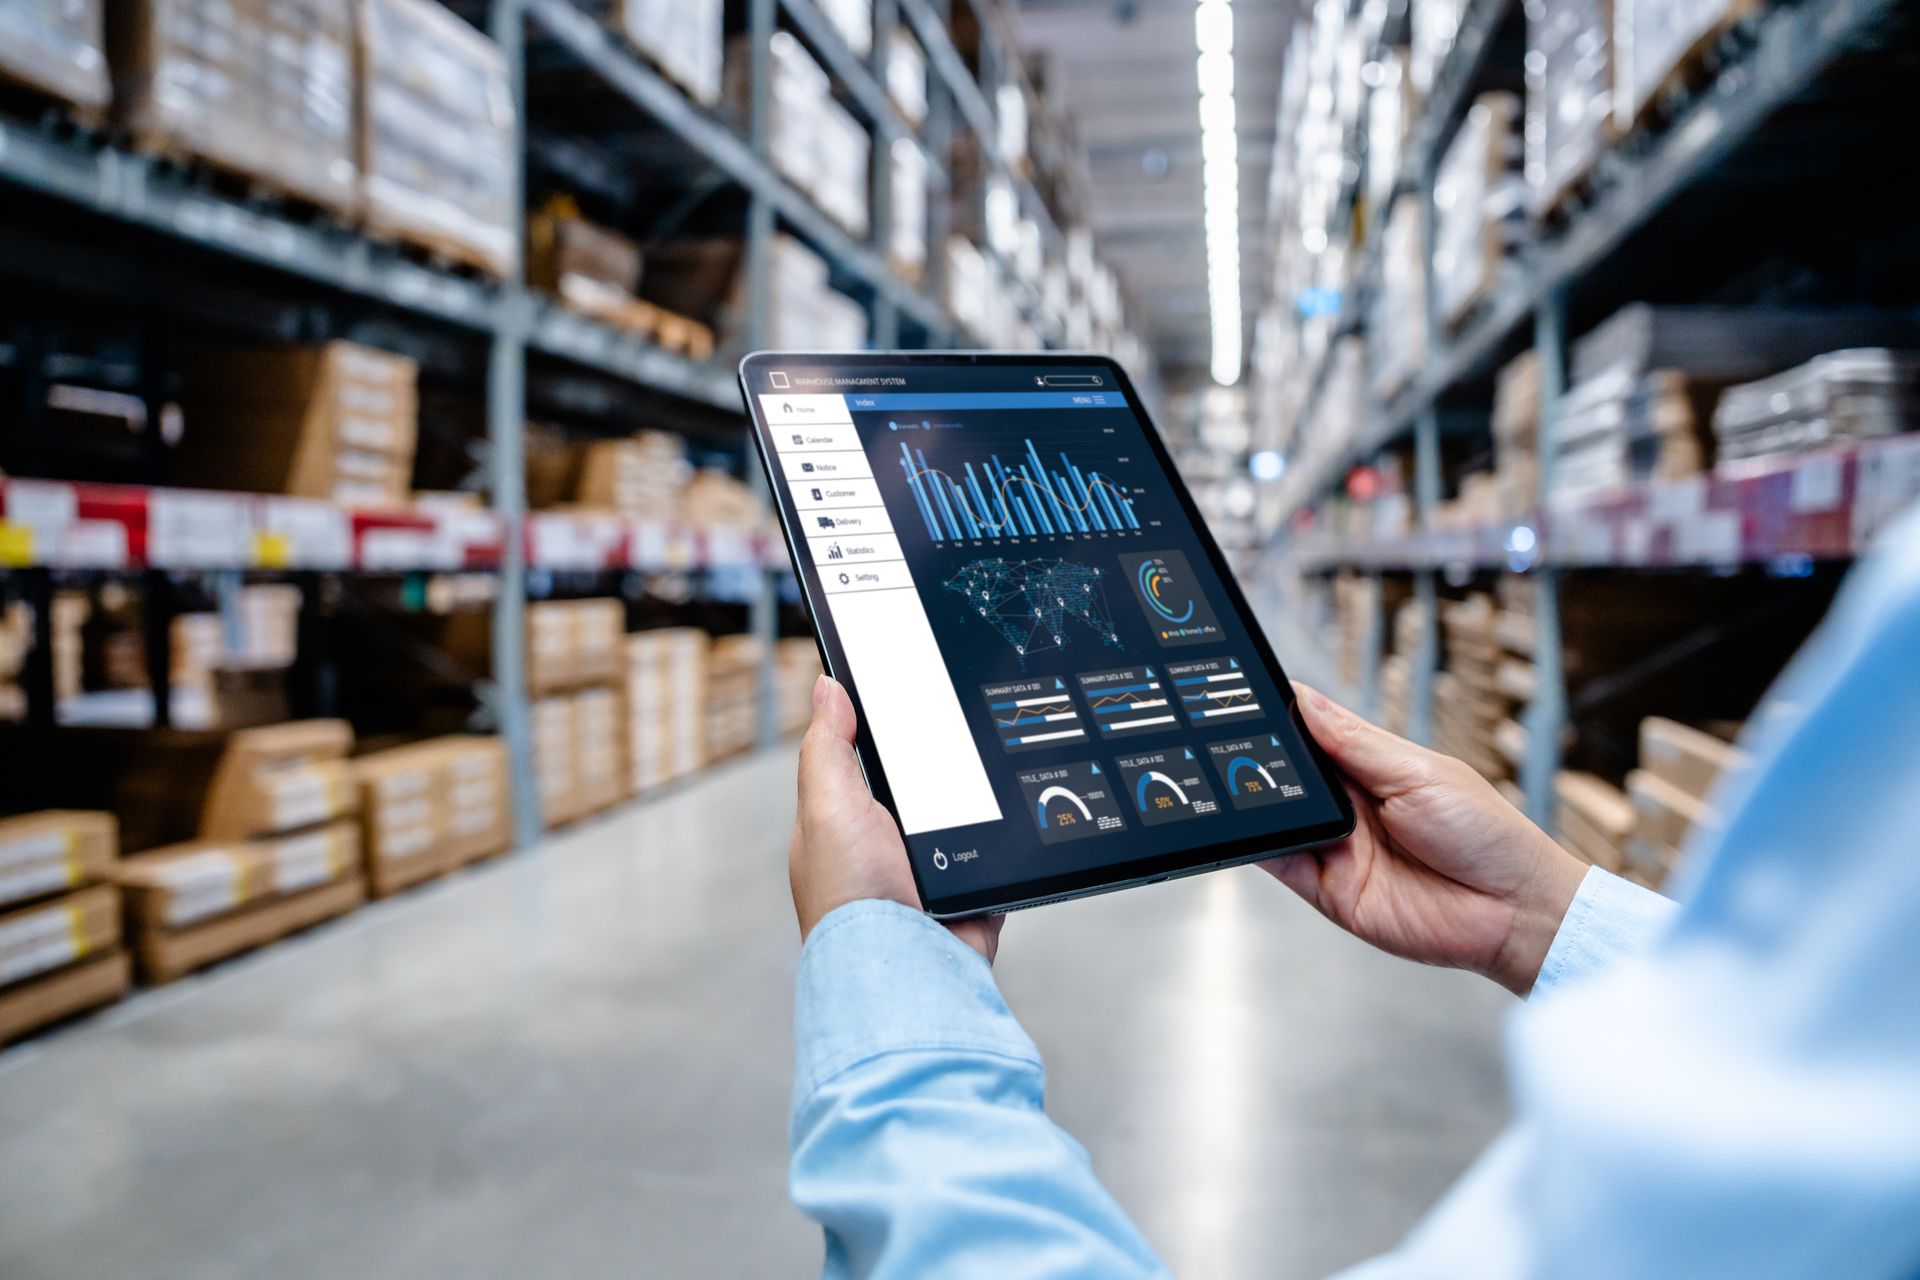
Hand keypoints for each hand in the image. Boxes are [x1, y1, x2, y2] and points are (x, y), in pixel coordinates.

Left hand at [791, 675, 1001, 962]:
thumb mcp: (828, 804)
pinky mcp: (969, 897)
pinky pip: (997, 859)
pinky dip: (1006, 847)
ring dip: (978, 807)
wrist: (906, 968)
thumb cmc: (851, 898)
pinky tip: (1013, 825)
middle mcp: (884, 851)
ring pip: (964, 818)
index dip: (885, 729)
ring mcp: (929, 876)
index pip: (864, 762)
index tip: (916, 692)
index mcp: (844, 824)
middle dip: (942, 766)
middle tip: (965, 731)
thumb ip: (828, 746)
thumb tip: (826, 686)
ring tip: (992, 776)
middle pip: (921, 786)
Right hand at [1265, 684, 1586, 995]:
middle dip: (1261, 757)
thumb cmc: (1485, 834)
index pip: (1314, 733)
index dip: (1284, 715)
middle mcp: (1349, 805)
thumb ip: (1356, 742)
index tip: (1250, 695)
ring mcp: (1337, 846)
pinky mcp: (1329, 889)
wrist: (1513, 911)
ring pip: (1279, 816)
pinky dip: (1259, 846)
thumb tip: (1307, 700)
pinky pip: (1281, 863)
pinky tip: (1246, 828)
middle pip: (1289, 773)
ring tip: (1234, 779)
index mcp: (1372, 767)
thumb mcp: (1420, 773)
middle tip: (1234, 738)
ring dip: (1256, 800)